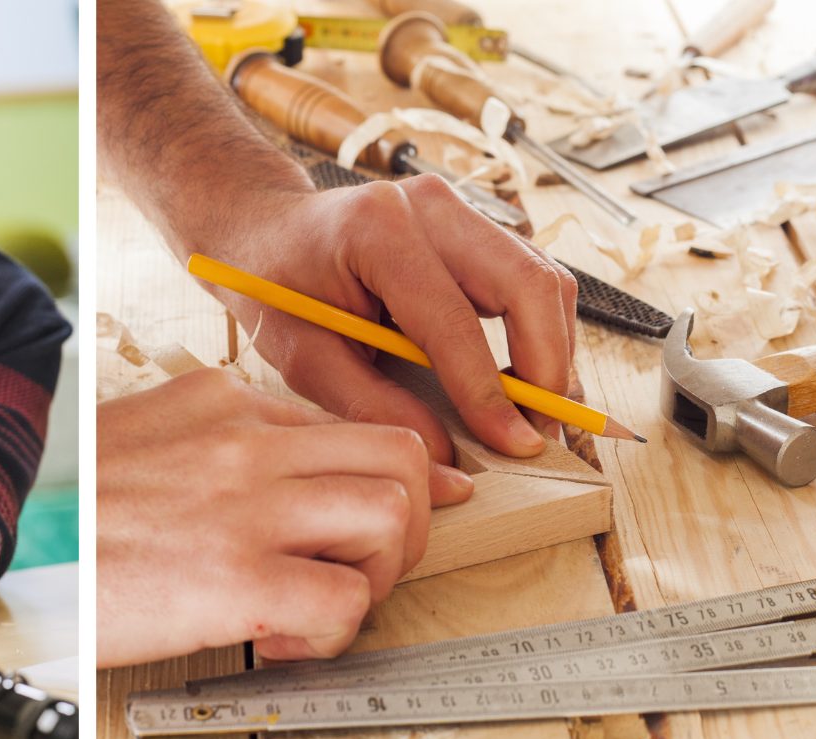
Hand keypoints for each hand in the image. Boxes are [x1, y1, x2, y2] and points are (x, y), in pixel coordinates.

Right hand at [96, 369, 472, 668]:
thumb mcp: (140, 439)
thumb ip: (209, 442)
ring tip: (329, 599)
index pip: (348, 424)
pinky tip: (284, 639)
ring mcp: (246, 506)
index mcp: (220, 403)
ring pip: (395, 515)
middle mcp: (244, 442)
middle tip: (369, 562)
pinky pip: (347, 602)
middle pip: (401, 454)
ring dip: (380, 573)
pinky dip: (332, 635)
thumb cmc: (71, 512)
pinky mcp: (240, 580)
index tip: (399, 512)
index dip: (387, 480)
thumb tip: (269, 468)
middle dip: (410, 518)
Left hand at [176, 174, 576, 464]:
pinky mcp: (474, 224)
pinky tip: (520, 380)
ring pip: (543, 278)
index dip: (489, 390)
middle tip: (540, 432)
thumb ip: (371, 405)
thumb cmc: (276, 290)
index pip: (453, 320)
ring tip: (534, 414)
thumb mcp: (303, 357)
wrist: (264, 230)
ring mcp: (457, 207)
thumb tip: (447, 456)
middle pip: (528, 283)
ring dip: (551, 351)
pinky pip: (529, 278)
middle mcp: (429, 205)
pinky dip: (538, 332)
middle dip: (547, 367)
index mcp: (376, 231)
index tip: (515, 444)